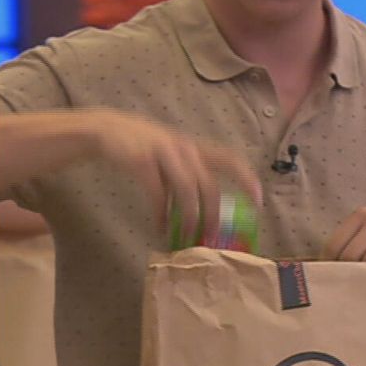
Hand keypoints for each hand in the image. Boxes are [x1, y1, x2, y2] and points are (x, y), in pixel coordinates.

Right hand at [91, 110, 260, 242]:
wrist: (107, 129)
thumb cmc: (146, 146)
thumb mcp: (173, 152)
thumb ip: (190, 172)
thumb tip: (205, 208)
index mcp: (195, 147)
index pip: (230, 159)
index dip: (247, 179)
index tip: (258, 200)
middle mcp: (184, 149)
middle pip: (209, 184)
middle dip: (213, 213)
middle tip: (212, 235)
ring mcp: (163, 153)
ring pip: (187, 190)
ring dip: (190, 217)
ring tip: (189, 237)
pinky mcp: (141, 162)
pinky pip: (157, 193)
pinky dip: (161, 214)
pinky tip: (161, 227)